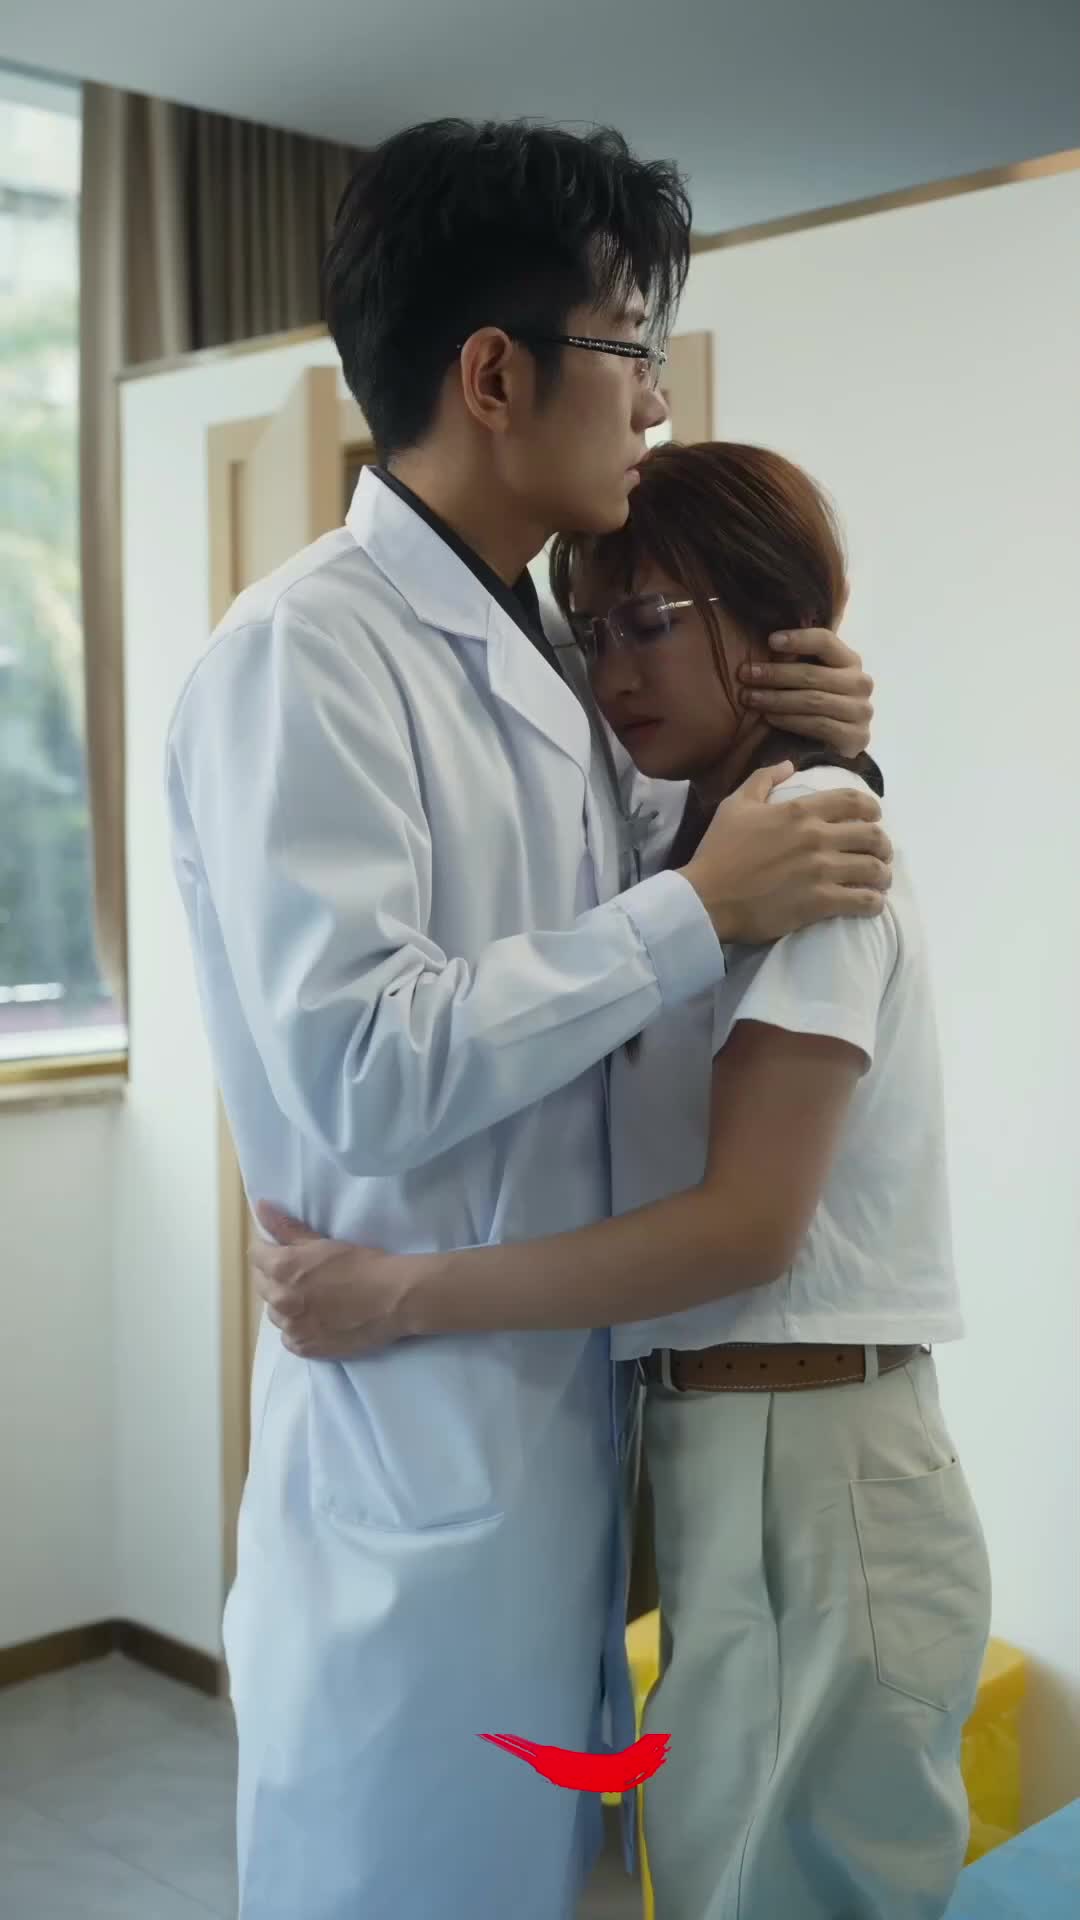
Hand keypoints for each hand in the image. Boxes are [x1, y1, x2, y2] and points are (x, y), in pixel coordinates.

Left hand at [250, 1203, 411, 1358]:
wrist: (393, 1298)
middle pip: (261, 1285)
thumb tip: (260, 1207)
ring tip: (308, 1298)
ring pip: (274, 1313)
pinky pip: (288, 1337)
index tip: (283, 1250)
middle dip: (273, 1276)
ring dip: (284, 1304)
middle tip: (300, 1273)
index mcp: (282, 1268)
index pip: (255, 1255)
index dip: (268, 1249)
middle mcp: (280, 1300)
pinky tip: (315, 1319)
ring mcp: (292, 1327)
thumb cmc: (362, 1263)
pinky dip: (297, 1328)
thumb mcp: (323, 1242)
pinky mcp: (305, 1348)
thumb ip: (287, 1228)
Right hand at [681, 762, 891, 944]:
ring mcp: (822, 871)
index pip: (854, 801)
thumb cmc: (719, 851)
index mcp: (800, 811)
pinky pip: (864, 900)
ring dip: (883, 874)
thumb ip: (763, 779)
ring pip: (874, 868)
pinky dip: (874, 902)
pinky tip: (870, 902)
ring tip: (879, 880)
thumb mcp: (735, 805)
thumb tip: (789, 764)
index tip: (874, 818)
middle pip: (872, 835)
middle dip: (882, 845)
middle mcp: (818, 837)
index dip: (872, 808)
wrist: (706, 898)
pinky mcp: (821, 902)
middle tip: (879, 853)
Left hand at [738, 630, 872, 757]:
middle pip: (812, 674)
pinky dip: (790, 720)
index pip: (826, 642)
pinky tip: (769, 718)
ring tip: (749, 698)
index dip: (798, 639)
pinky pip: (818, 725)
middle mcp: (861, 683)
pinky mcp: (856, 737)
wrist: (836, 745)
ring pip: (813, 700)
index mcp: (850, 660)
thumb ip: (798, 661)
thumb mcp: (811, 678)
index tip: (770, 641)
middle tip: (745, 674)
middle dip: (774, 674)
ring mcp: (861, 711)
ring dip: (776, 699)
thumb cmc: (817, 704)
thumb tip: (768, 643)